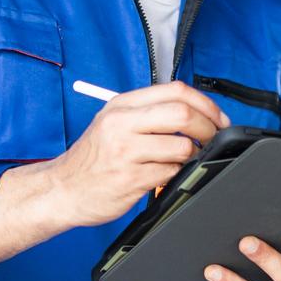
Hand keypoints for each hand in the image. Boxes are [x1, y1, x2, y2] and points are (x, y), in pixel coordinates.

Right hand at [39, 81, 227, 229]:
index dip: (206, 104)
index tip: (217, 118)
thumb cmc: (93, 158)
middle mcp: (122, 124)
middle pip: (183, 114)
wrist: (62, 189)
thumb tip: (195, 111)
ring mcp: (126, 152)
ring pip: (182, 146)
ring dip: (192, 155)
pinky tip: (165, 174)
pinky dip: (177, 173)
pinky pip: (171, 173)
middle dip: (209, 128)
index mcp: (121, 105)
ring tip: (183, 159)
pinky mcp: (130, 179)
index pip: (176, 91)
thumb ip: (148, 113)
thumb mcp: (113, 123)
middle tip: (213, 138)